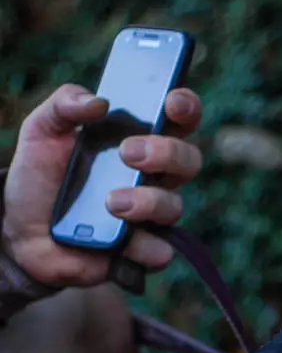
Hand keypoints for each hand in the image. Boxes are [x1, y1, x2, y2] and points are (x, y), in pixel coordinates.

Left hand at [1, 83, 203, 288]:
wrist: (21, 230)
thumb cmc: (41, 177)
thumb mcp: (42, 130)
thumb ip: (64, 104)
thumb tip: (99, 102)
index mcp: (139, 141)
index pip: (178, 119)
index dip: (185, 107)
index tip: (171, 102)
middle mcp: (154, 177)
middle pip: (189, 161)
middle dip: (167, 153)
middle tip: (129, 153)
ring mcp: (152, 215)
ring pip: (174, 206)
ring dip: (146, 202)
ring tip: (111, 203)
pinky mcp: (143, 250)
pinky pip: (161, 250)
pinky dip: (142, 245)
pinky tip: (119, 240)